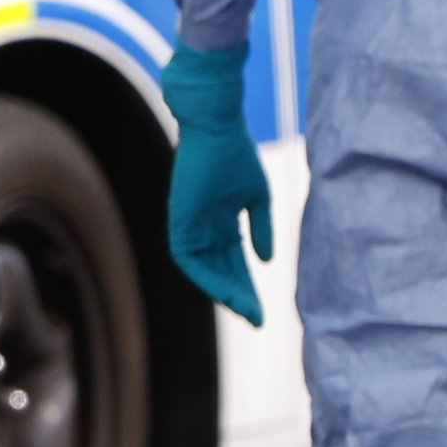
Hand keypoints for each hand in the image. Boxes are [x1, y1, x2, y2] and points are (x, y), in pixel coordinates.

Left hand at [161, 43, 274, 326]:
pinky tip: (226, 291)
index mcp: (222, 224)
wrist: (217, 127)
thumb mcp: (258, 198)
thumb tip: (268, 261)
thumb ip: (263, 229)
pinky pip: (190, 260)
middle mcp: (204, 230)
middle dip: (240, 297)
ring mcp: (190, 228)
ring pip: (206, 272)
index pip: (235, 264)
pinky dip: (207, 277)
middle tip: (257, 319)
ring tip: (246, 310)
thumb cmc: (236, 155)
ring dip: (226, 293)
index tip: (263, 312)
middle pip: (222, 273)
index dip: (249, 288)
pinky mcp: (179, 222)